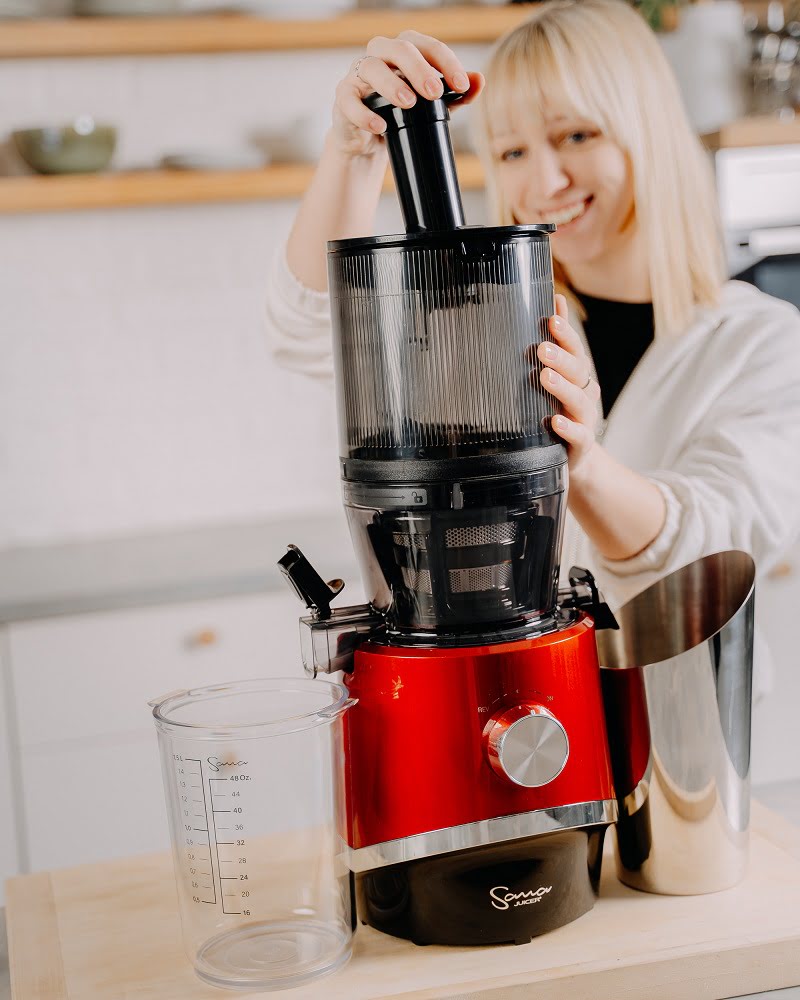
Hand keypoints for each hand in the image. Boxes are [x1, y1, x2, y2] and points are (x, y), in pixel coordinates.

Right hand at [331, 31, 483, 157]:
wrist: (371, 141)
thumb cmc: (402, 115)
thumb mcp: (433, 106)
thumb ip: (457, 95)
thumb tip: (479, 81)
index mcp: (405, 51)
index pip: (427, 46)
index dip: (447, 63)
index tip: (462, 85)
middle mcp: (381, 55)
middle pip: (400, 49)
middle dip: (420, 69)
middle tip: (435, 92)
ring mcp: (359, 75)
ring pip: (372, 68)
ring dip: (392, 84)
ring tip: (409, 103)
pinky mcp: (343, 98)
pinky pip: (350, 100)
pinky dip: (365, 114)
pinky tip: (381, 126)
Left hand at [535, 294, 601, 477]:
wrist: (573, 458)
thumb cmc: (557, 411)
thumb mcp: (555, 377)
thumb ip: (557, 343)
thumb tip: (556, 298)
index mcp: (577, 377)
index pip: (575, 351)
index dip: (566, 335)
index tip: (552, 319)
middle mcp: (584, 395)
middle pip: (578, 372)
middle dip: (562, 358)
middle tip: (541, 348)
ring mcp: (584, 420)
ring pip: (579, 401)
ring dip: (562, 388)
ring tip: (544, 377)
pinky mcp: (580, 446)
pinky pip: (578, 435)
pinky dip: (568, 428)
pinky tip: (555, 421)